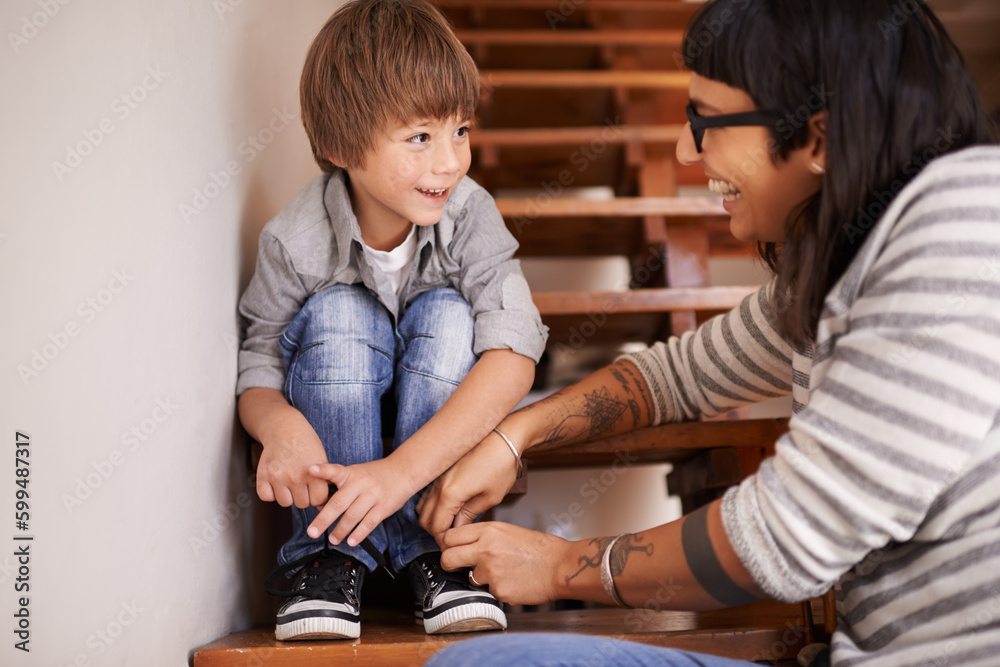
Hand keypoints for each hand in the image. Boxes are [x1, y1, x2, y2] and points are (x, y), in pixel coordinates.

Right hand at [255, 418, 328, 508]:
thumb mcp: (321, 460)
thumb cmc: (306, 444)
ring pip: (285, 502)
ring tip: (290, 482)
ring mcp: (278, 477)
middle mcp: (295, 477)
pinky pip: (266, 496)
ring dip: (288, 495)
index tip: (315, 488)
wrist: (285, 429)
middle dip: (303, 496)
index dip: (317, 495)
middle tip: (302, 483)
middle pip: (302, 504)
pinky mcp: (263, 475)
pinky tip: (276, 483)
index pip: (318, 500)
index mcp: (313, 474)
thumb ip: (323, 481)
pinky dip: (271, 493)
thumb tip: (324, 504)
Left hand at [305, 458, 415, 547]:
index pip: (335, 471)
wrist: (403, 471)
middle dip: (324, 519)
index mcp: (351, 473)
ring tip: (333, 539)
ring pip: (353, 516)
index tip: (310, 470)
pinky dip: (358, 534)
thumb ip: (339, 486)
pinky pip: (368, 523)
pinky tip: (351, 541)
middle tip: (312, 532)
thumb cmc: (374, 475)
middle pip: (339, 502)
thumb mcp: (356, 472)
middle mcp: (361, 484)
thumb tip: (321, 507)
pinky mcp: (383, 507)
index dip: (322, 471)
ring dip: (340, 531)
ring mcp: (373, 496)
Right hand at [417, 432, 519, 543]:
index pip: (436, 527)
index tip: (452, 546)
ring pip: (422, 505)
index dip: (443, 541)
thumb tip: (458, 528)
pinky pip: (428, 492)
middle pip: (424, 518)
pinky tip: (448, 507)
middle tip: (451, 538)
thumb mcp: (490, 497)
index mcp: (450, 494)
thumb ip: (469, 515)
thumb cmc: (501, 463)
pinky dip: (433, 504)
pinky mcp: (441, 470)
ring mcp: (438, 475)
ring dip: (432, 517)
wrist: (503, 436)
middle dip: (435, 531)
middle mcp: (439, 484)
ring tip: (450, 523)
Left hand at [440, 522, 569, 605]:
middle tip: (458, 566)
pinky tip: (513, 582)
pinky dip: (498, 589)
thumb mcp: (508, 531)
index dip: (448, 545)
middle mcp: (486, 549)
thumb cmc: (540, 549)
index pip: (450, 536)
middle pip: (448, 557)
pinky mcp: (498, 590)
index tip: (451, 549)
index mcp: (489, 531)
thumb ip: (484, 536)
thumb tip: (465, 544)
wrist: (560, 567)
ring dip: (480, 577)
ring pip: (469, 577)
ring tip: (502, 572)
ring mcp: (490, 571)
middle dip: (449, 564)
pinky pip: (488, 591)